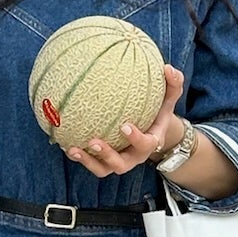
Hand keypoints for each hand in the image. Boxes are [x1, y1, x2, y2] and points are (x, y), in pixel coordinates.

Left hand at [67, 65, 185, 177]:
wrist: (152, 129)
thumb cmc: (159, 110)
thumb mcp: (169, 98)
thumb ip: (173, 84)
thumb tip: (167, 68)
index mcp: (151, 141)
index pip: (146, 145)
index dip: (136, 138)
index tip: (124, 126)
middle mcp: (134, 155)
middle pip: (121, 164)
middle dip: (107, 155)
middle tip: (94, 142)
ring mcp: (118, 159)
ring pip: (103, 168)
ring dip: (88, 161)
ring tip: (73, 149)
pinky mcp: (104, 160)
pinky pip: (91, 162)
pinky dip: (79, 156)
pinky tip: (65, 144)